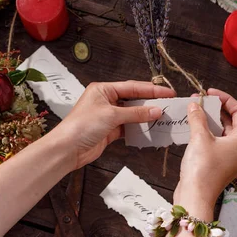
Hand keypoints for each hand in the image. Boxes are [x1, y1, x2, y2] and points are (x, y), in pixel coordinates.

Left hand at [54, 81, 175, 169]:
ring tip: (163, 117)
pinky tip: (150, 128)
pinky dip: (139, 128)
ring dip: (146, 116)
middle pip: (133, 99)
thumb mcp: (112, 115)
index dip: (151, 90)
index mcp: (103, 89)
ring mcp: (108, 116)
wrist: (67, 149)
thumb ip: (136, 113)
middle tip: (168, 104)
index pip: (132, 87)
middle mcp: (106, 100)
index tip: (167, 93)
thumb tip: (156, 110)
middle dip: (150, 102)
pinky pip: (129, 127)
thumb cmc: (82, 126)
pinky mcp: (109, 130)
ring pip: (132, 114)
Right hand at [176, 89, 236, 214]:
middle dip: (217, 110)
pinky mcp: (221, 167)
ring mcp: (231, 160)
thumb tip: (195, 104)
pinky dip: (208, 134)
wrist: (195, 197)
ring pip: (224, 134)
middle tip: (201, 101)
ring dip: (211, 122)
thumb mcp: (199, 137)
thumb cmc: (202, 168)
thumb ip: (198, 117)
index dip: (226, 99)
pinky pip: (218, 144)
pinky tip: (195, 129)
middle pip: (233, 123)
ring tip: (196, 112)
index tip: (210, 93)